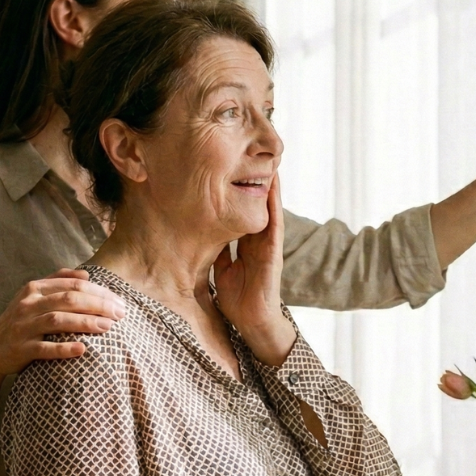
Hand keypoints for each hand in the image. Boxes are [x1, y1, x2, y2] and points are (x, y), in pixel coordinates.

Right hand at [0, 269, 125, 377]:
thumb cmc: (21, 320)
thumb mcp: (34, 296)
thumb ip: (58, 281)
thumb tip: (86, 275)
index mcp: (34, 289)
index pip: (73, 286)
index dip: (99, 292)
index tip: (119, 301)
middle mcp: (27, 305)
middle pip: (68, 300)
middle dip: (98, 305)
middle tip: (120, 313)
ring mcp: (23, 327)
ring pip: (57, 320)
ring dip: (85, 322)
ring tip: (108, 327)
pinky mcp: (20, 349)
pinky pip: (44, 349)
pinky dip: (63, 348)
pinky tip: (82, 349)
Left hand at [214, 175, 294, 365]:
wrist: (252, 322)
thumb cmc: (237, 299)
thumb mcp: (220, 268)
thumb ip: (217, 251)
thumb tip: (201, 233)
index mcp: (245, 243)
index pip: (241, 209)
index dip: (237, 189)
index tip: (231, 167)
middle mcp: (258, 239)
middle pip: (256, 203)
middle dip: (254, 180)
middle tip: (249, 153)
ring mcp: (268, 243)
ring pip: (268, 206)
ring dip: (269, 183)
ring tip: (266, 159)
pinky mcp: (273, 250)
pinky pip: (274, 221)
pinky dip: (274, 201)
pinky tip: (273, 183)